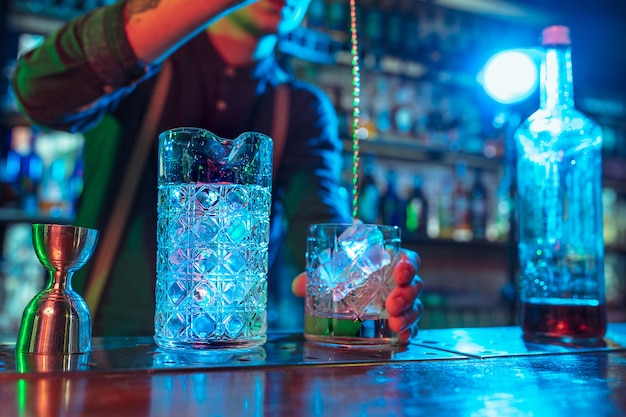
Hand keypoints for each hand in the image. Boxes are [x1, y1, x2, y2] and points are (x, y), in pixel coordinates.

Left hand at [291, 248, 423, 343]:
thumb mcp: (329, 270)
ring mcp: (401, 303)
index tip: (400, 269)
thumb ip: (313, 276)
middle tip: (391, 303)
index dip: (409, 265)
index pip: (409, 260)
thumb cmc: (342, 271)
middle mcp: (399, 283)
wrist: (342, 284)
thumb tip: (298, 286)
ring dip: (407, 316)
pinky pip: (409, 328)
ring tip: (394, 323)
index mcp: (389, 262)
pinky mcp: (396, 321)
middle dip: (406, 295)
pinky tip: (401, 339)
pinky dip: (407, 334)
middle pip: (414, 286)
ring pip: (414, 308)